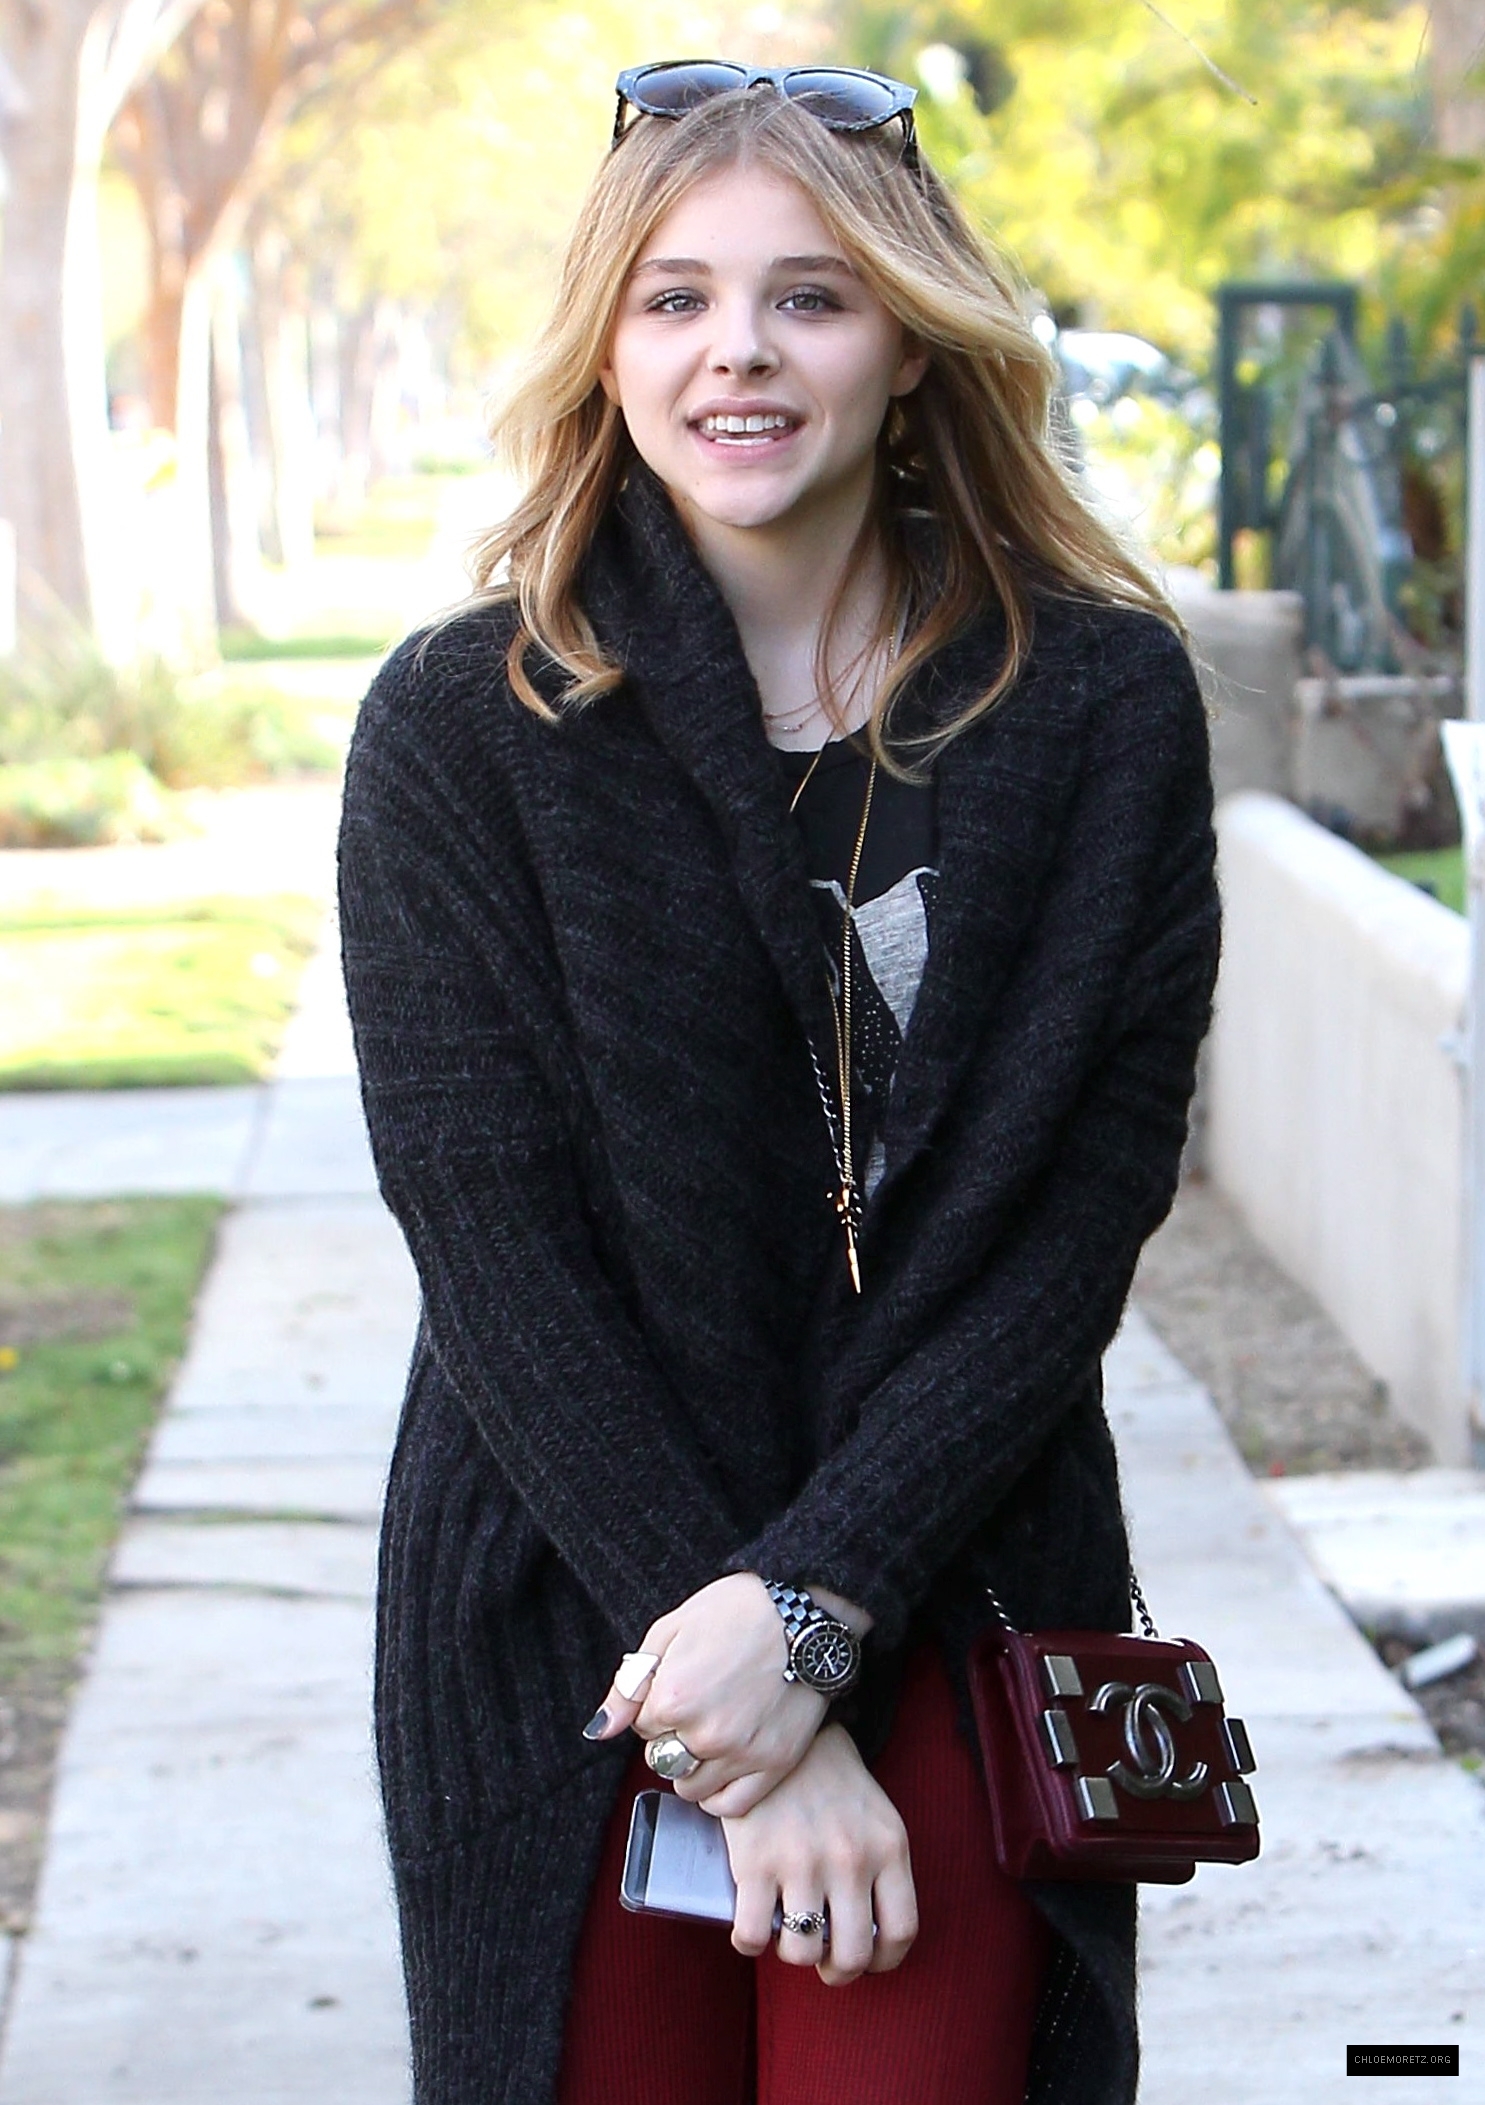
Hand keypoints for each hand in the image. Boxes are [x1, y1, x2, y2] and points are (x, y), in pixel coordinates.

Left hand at [588, 1574, 859, 1815]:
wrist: (807, 1614)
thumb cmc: (739, 1610)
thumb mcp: (671, 1628)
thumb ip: (630, 1685)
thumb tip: (599, 1730)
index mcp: (672, 1698)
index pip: (640, 1726)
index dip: (656, 1705)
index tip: (680, 1685)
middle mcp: (703, 1733)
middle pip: (661, 1759)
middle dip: (671, 1737)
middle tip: (699, 1706)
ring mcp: (740, 1753)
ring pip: (690, 1787)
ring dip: (692, 1766)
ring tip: (713, 1731)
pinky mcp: (773, 1765)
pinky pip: (730, 1805)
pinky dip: (719, 1793)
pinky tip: (723, 1766)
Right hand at [722, 1723, 917, 1986]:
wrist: (780, 1732)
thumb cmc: (830, 1779)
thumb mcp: (874, 1816)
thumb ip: (880, 1867)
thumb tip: (868, 1930)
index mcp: (887, 1848)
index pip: (900, 1932)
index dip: (883, 1960)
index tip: (866, 1960)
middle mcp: (850, 1861)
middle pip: (852, 1953)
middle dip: (837, 1970)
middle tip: (823, 1959)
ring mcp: (801, 1863)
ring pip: (802, 1951)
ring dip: (794, 1954)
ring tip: (787, 1934)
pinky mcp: (755, 1861)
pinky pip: (752, 1934)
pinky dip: (749, 1943)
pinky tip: (750, 1929)